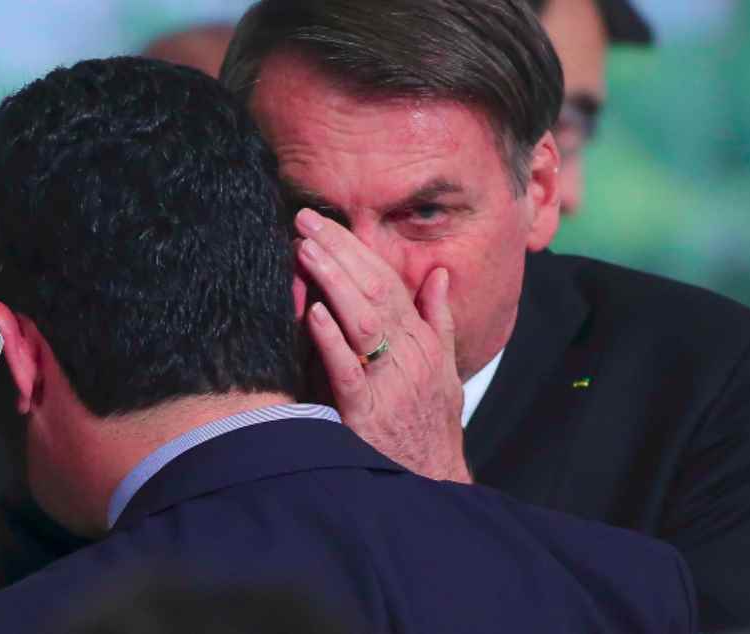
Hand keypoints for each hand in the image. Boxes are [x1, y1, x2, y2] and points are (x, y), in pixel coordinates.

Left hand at [294, 209, 469, 482]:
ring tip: (305, 251)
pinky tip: (313, 313)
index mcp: (423, 341)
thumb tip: (438, 275)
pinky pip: (349, 372)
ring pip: (363, 322)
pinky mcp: (368, 414)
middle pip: (375, 290)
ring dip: (333, 282)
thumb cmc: (432, 425)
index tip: (325, 223)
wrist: (434, 483)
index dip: (356, 249)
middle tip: (305, 219)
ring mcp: (391, 384)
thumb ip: (438, 319)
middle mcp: (410, 355)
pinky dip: (332, 341)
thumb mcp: (445, 369)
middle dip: (340, 251)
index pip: (389, 281)